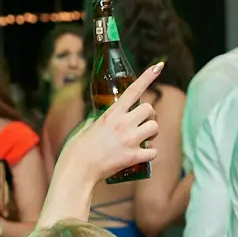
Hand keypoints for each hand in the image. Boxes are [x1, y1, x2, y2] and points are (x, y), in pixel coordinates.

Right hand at [61, 61, 163, 181]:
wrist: (78, 169)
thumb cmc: (78, 149)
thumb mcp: (86, 128)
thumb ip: (95, 121)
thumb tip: (98, 119)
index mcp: (111, 113)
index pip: (133, 90)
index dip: (148, 77)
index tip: (159, 66)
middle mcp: (122, 123)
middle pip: (149, 109)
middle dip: (150, 115)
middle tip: (145, 123)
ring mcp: (129, 140)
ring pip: (155, 128)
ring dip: (153, 133)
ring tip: (145, 139)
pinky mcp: (133, 156)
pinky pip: (153, 152)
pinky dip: (151, 154)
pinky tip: (144, 156)